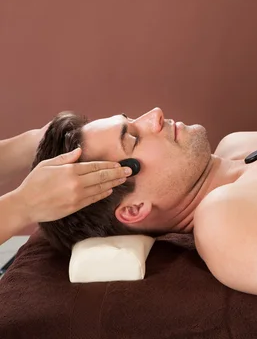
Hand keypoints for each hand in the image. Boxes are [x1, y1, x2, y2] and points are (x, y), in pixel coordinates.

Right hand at [14, 147, 132, 222]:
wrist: (26, 204)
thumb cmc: (34, 183)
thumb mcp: (48, 164)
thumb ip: (66, 158)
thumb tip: (79, 151)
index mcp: (70, 170)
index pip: (95, 166)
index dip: (109, 164)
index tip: (118, 163)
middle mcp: (76, 183)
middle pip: (102, 176)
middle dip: (117, 173)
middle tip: (130, 170)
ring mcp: (77, 196)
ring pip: (101, 188)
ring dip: (114, 183)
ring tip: (124, 179)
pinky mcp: (76, 206)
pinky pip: (94, 198)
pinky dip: (104, 193)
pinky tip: (110, 189)